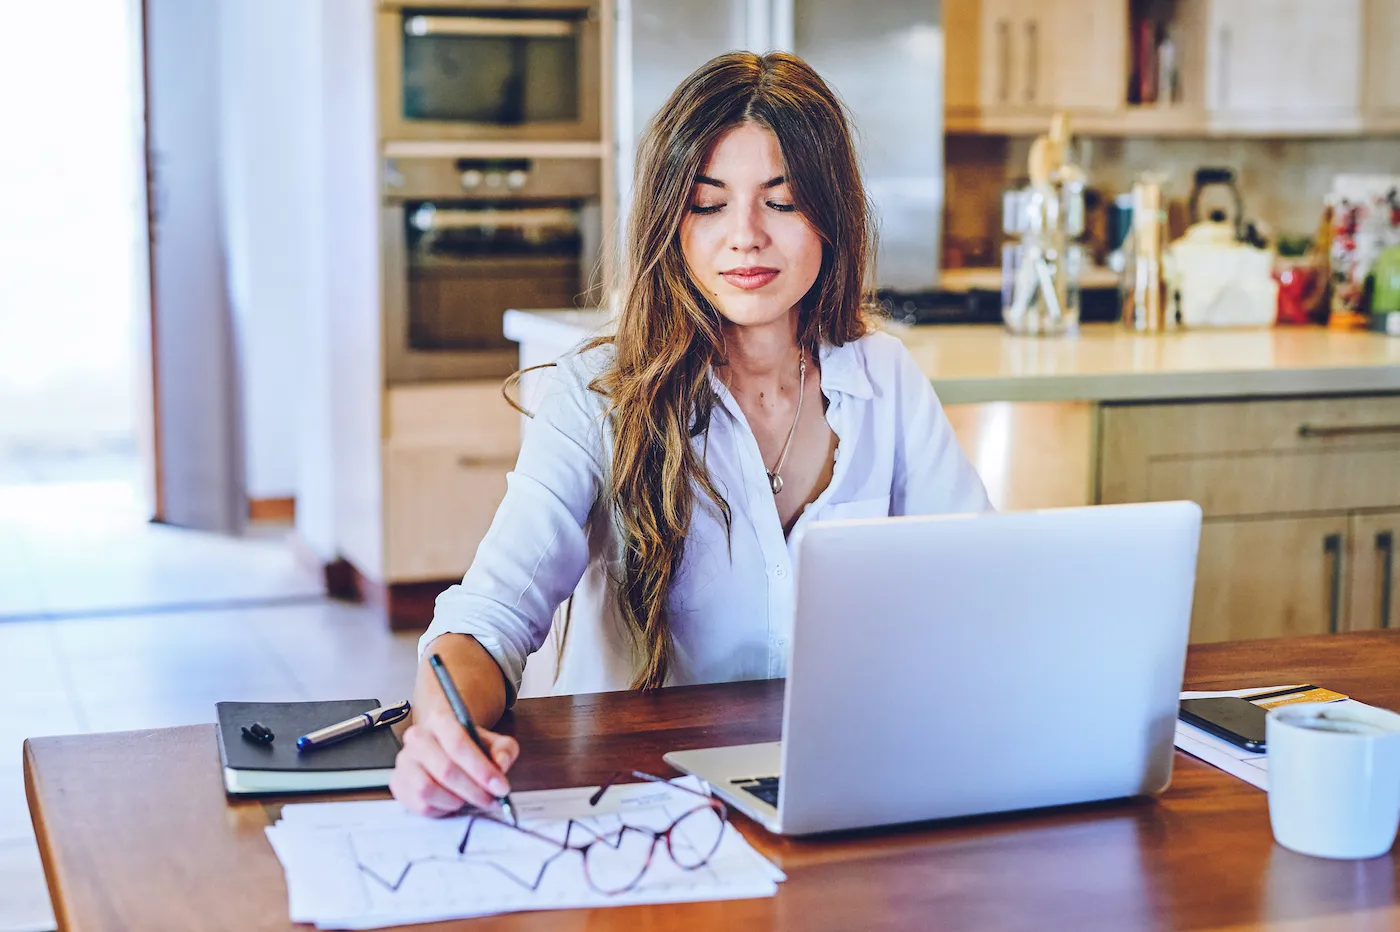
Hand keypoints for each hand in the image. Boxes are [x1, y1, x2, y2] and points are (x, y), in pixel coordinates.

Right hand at [389, 707, 519, 816]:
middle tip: (491, 799)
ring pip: (429, 789)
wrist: (443, 746)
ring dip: (456, 800)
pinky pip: (420, 804)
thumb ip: (503, 750)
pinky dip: (442, 809)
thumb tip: (501, 764)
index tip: (500, 786)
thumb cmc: (468, 745)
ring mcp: (405, 761)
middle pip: (445, 769)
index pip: (458, 744)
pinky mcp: (399, 783)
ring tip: (470, 799)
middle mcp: (417, 738)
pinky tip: (454, 802)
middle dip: (473, 790)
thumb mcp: (492, 742)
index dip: (481, 769)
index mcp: (440, 720)